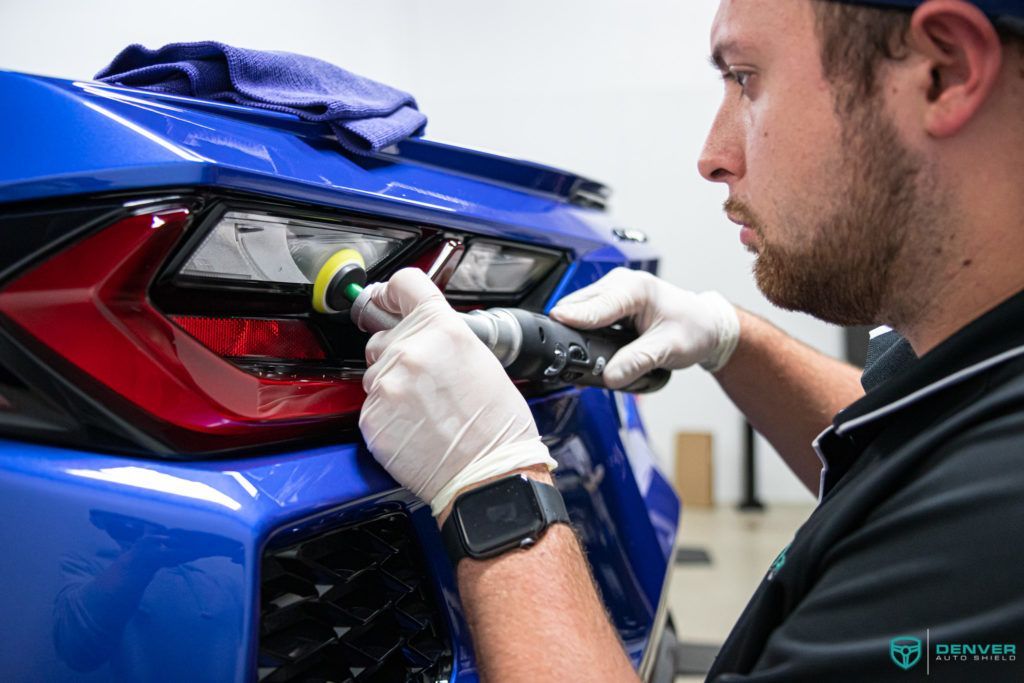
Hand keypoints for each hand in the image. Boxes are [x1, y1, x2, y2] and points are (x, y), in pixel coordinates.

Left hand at [359, 269, 556, 516]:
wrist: (488, 476)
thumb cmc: (497, 428)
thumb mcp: (482, 362)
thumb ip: (446, 339)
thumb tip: (427, 335)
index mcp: (444, 330)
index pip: (404, 283)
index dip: (393, 291)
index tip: (386, 298)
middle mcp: (412, 350)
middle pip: (382, 337)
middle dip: (397, 355)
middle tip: (426, 382)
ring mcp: (388, 384)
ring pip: (375, 375)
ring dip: (392, 388)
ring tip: (425, 411)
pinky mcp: (372, 417)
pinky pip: (370, 407)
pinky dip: (387, 417)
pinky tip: (414, 428)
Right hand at [549, 267, 739, 387]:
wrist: (706, 325)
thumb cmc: (694, 329)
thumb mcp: (668, 349)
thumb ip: (637, 362)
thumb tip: (610, 376)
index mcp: (636, 288)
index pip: (596, 304)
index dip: (574, 319)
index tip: (555, 329)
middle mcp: (621, 283)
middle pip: (578, 303)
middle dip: (569, 328)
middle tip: (564, 354)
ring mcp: (613, 290)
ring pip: (578, 307)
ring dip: (573, 328)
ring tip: (574, 352)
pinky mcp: (610, 301)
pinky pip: (585, 312)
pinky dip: (581, 327)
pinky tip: (583, 343)